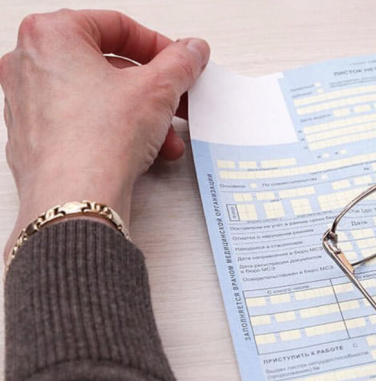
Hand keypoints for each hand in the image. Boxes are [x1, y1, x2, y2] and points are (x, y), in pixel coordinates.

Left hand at [0, 9, 209, 258]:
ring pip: (96, 96)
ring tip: (166, 135)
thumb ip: (180, 63)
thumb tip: (190, 52)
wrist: (75, 199)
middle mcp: (28, 62)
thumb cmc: (97, 141)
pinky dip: (114, 131)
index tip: (179, 62)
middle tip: (176, 98)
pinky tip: (142, 150)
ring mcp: (26, 102)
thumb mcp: (158, 90)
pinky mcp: (33, 137)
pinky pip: (82, 122)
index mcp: (50, 34)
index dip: (158, 45)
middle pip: (106, 63)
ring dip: (139, 113)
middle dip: (151, 87)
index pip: (116, 26)